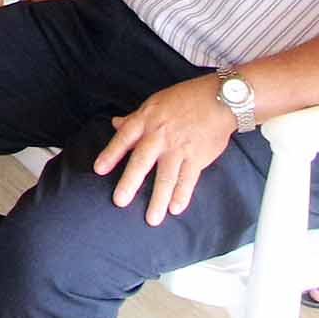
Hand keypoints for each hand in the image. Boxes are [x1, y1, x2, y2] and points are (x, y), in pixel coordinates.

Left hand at [93, 78, 235, 226]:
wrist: (219, 99)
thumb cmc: (185, 99)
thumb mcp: (155, 103)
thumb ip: (135, 118)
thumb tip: (115, 123)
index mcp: (147, 120)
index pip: (124, 138)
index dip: (111, 154)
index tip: (99, 170)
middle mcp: (160, 136)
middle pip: (142, 161)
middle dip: (130, 182)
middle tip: (120, 201)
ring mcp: (179, 148)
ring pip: (166, 176)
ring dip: (159, 199)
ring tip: (152, 219)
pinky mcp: (197, 157)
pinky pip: (188, 179)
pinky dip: (182, 194)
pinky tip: (175, 209)